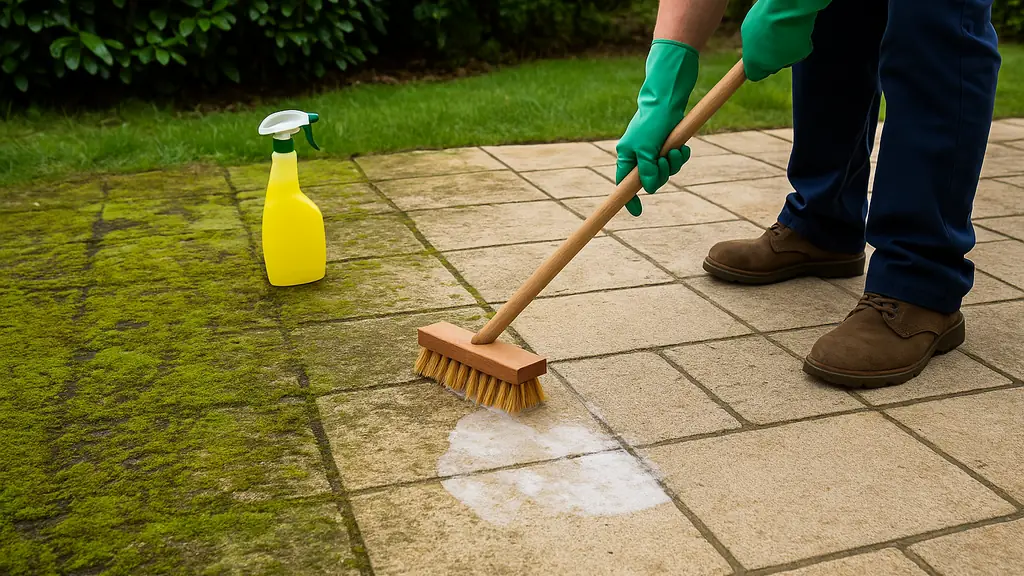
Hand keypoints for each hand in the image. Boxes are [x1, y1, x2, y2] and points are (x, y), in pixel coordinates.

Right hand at [615, 39, 698, 215]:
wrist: (667, 99)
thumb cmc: (652, 122)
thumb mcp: (646, 149)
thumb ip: (645, 171)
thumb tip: (648, 189)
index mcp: (627, 156)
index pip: (624, 184)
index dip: (630, 199)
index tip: (637, 212)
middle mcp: (639, 155)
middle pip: (649, 180)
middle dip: (661, 174)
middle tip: (666, 161)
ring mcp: (654, 150)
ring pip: (665, 171)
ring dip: (673, 164)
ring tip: (676, 151)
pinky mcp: (668, 144)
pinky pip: (676, 161)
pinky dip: (681, 157)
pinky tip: (683, 148)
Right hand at [740, 0, 831, 81]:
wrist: (787, 6)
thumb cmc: (794, 32)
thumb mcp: (798, 53)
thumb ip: (788, 59)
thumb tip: (787, 56)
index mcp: (754, 64)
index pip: (754, 75)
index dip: (766, 70)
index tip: (777, 65)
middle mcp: (746, 48)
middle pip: (755, 55)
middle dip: (769, 52)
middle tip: (786, 45)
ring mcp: (747, 31)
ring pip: (757, 38)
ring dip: (769, 36)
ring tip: (785, 28)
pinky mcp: (750, 16)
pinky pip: (759, 24)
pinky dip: (768, 22)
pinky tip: (780, 17)